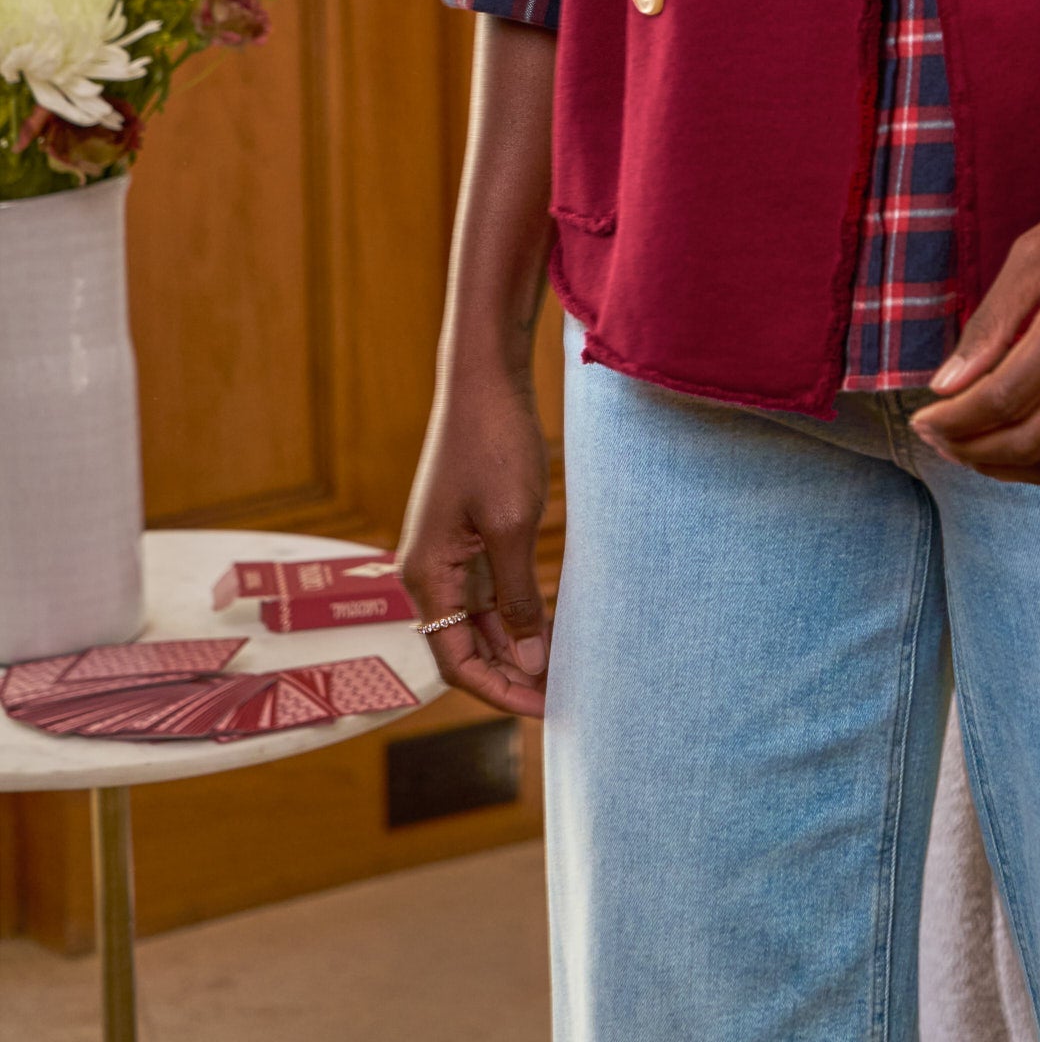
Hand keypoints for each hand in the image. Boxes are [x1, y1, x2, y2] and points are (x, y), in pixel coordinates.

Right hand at [398, 361, 552, 716]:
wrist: (486, 380)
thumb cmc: (494, 446)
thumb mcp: (511, 527)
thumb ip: (517, 599)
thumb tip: (530, 663)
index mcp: (425, 577)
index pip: (456, 662)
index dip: (501, 692)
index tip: (547, 710)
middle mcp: (427, 572)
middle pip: (465, 647)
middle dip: (511, 675)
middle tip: (564, 696)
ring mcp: (446, 553)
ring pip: (478, 622)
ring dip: (515, 647)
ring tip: (564, 668)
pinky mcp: (466, 535)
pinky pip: (487, 590)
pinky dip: (516, 612)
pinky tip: (551, 625)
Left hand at [908, 141, 1039, 485]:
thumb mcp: (1038, 249)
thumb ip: (992, 322)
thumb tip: (945, 387)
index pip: (1004, 396)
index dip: (953, 420)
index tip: (921, 418)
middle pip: (1031, 441)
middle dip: (971, 451)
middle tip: (938, 439)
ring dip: (1008, 468)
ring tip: (971, 449)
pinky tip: (1021, 448)